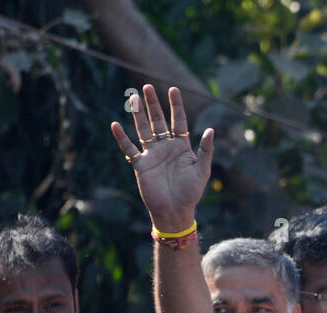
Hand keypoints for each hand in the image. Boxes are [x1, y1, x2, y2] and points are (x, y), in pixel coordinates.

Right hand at [110, 85, 214, 234]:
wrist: (175, 211)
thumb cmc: (190, 193)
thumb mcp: (201, 171)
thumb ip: (206, 151)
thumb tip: (211, 130)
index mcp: (181, 147)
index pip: (178, 121)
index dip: (176, 106)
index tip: (173, 89)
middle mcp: (165, 147)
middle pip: (158, 121)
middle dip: (154, 104)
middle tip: (148, 87)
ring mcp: (151, 155)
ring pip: (143, 130)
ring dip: (138, 114)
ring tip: (133, 98)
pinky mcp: (140, 164)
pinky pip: (129, 148)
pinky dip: (122, 138)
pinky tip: (115, 125)